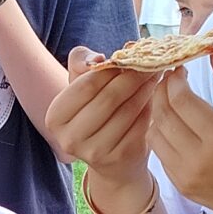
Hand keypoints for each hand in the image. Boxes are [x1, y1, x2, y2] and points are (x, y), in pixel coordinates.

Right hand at [43, 46, 157, 194]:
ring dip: (146, 89)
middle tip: (150, 63)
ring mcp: (95, 152)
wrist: (106, 156)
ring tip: (154, 76)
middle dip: (133, 76)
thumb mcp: (79, 84)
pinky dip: (151, 108)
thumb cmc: (92, 111)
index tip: (130, 55)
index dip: (112, 67)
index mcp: (56, 117)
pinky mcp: (119, 158)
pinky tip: (156, 97)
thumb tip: (98, 59)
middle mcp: (70, 138)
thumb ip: (82, 61)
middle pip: (109, 97)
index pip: (87, 85)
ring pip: (128, 110)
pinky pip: (141, 125)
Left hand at [148, 55, 212, 213]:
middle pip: (163, 114)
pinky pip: (161, 154)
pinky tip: (176, 125)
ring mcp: (187, 177)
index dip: (175, 78)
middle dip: (161, 91)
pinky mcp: (182, 188)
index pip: (181, 99)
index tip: (180, 67)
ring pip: (155, 135)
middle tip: (170, 78)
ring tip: (171, 100)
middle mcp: (198, 160)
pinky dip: (163, 135)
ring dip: (158, 112)